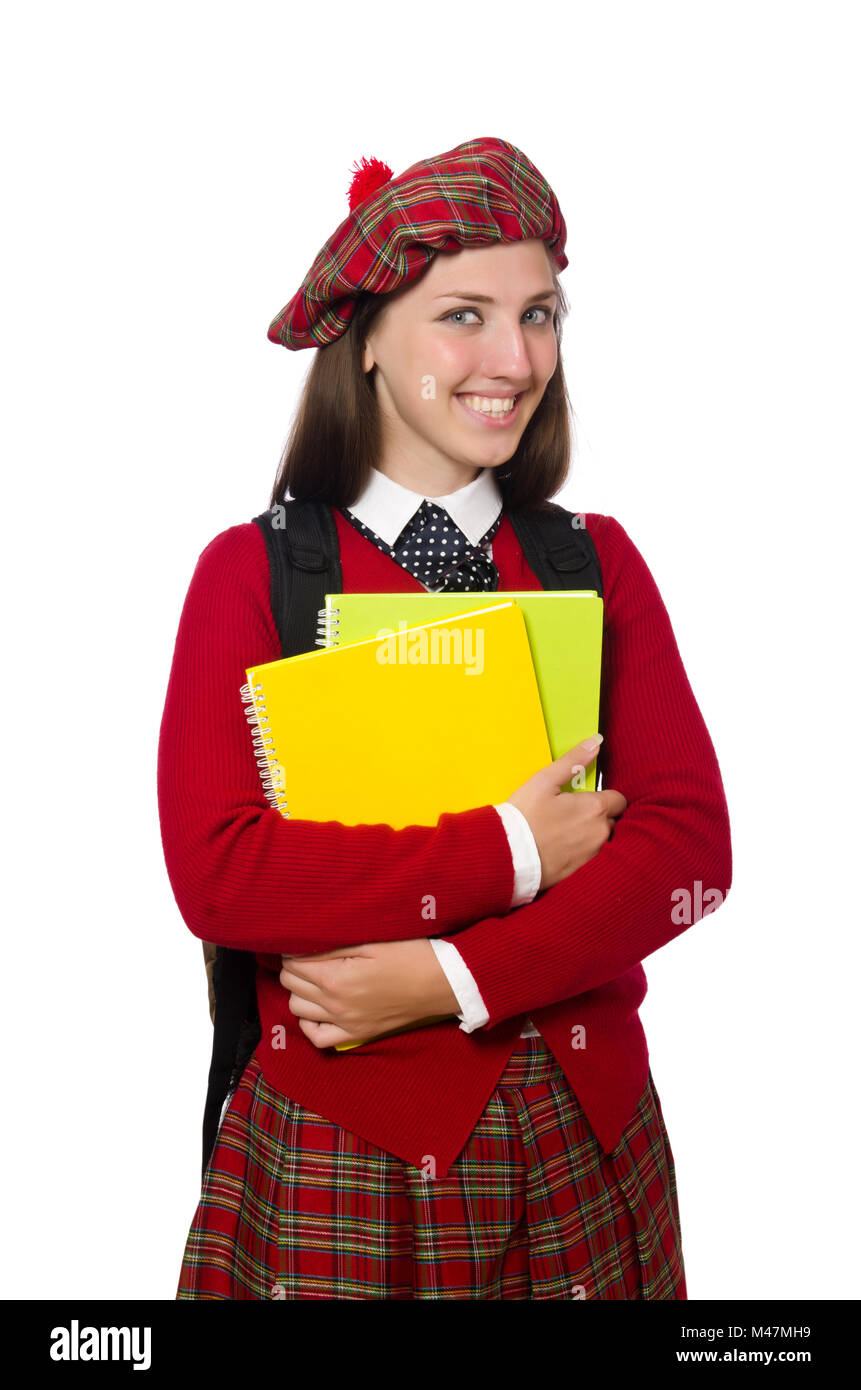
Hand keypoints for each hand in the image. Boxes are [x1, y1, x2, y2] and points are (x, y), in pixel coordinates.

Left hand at [278, 940, 459, 1048]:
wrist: (443, 983)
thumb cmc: (411, 954)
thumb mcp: (371, 941)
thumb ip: (332, 945)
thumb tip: (300, 943)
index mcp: (337, 978)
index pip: (293, 963)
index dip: (292, 949)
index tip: (301, 940)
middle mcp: (336, 1005)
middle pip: (291, 985)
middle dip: (293, 967)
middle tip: (307, 955)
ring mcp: (346, 1023)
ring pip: (297, 1009)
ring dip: (298, 991)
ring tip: (313, 977)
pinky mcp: (357, 1034)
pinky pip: (318, 1039)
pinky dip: (309, 1024)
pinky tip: (316, 1008)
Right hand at [507, 736, 626, 890]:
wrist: (507, 857)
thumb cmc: (524, 816)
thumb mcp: (544, 781)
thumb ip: (574, 760)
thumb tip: (597, 741)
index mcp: (595, 807)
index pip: (619, 799)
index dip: (604, 797)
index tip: (585, 799)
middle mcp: (602, 832)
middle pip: (613, 820)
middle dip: (599, 816)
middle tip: (572, 815)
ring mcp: (595, 855)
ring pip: (604, 840)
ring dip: (593, 835)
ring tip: (567, 834)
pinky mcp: (584, 872)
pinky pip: (594, 858)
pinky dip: (584, 853)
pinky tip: (565, 850)